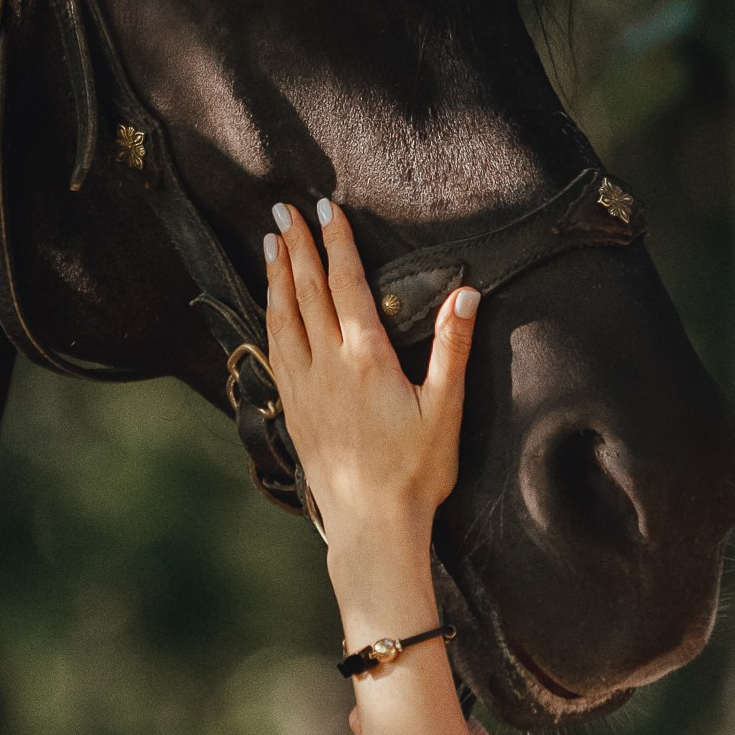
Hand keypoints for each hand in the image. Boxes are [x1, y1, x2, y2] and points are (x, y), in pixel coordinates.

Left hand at [263, 199, 478, 572]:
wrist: (371, 525)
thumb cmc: (415, 472)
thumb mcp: (445, 409)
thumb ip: (453, 348)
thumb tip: (466, 294)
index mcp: (365, 358)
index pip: (346, 285)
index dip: (336, 243)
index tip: (326, 209)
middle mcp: (326, 366)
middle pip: (306, 292)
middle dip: (295, 247)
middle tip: (283, 209)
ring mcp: (303, 387)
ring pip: (282, 317)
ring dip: (275, 276)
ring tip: (269, 243)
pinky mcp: (292, 409)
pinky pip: (274, 350)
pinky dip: (269, 317)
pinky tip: (268, 307)